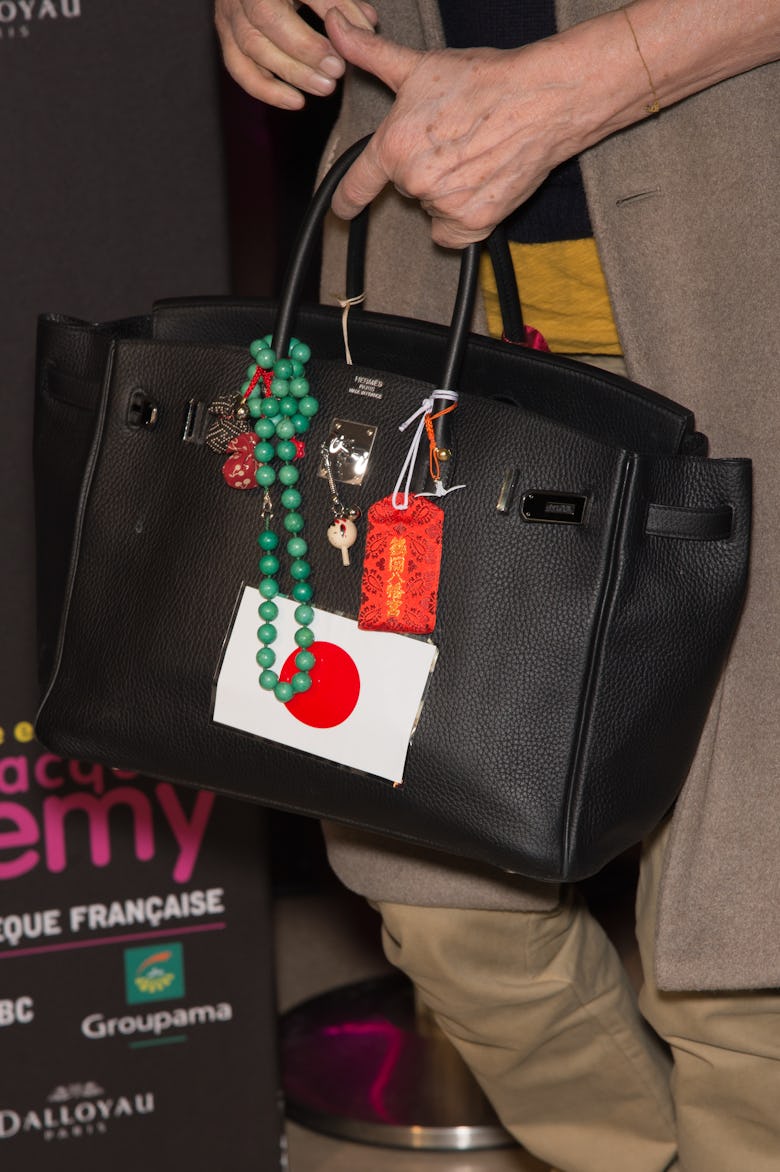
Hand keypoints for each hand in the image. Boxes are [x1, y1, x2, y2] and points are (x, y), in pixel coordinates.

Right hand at [215, 0, 377, 108]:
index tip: (359, 36)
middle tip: (337, 70)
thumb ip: (343, 0)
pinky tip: (296, 101)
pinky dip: (267, 90)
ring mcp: (229, 12)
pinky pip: (239, 68)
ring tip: (326, 87)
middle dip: (306, 48)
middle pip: (268, 19)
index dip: (331, 12)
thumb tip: (368, 24)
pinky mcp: (225, 35)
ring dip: (292, 71)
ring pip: (252, 46)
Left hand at [325, 10, 615, 246]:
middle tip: (454, 141)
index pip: (358, 184)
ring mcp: (444, 206)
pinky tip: (478, 189)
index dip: (346, 201)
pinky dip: (464, 219)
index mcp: (394, 147)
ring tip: (474, 157)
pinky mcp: (473, 224)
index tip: (342, 211)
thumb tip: (335, 28)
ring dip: (447, 191)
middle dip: (424, 169)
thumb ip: (370, 55)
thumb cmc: (484, 81)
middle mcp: (414, 181)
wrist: (540, 101)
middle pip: (407, 187)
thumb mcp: (419, 67)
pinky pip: (454, 234)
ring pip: (433, 207)